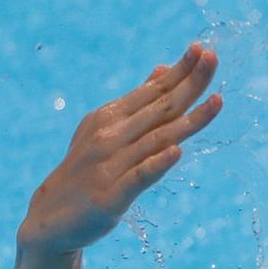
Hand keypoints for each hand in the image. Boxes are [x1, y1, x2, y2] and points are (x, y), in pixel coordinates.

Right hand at [17, 44, 221, 254]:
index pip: (153, 91)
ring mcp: (110, 165)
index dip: (180, 71)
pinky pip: (138, 177)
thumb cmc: (86, 172)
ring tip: (218, 101)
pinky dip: (157, 163)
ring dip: (189, 120)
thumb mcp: (106, 131)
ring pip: (157, 138)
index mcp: (110, 117)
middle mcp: (110, 136)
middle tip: (213, 58)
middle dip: (190, 83)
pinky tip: (178, 151)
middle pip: (160, 107)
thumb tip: (163, 70)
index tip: (203, 49)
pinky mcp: (111, 196)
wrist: (49, 218)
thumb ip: (137, 104)